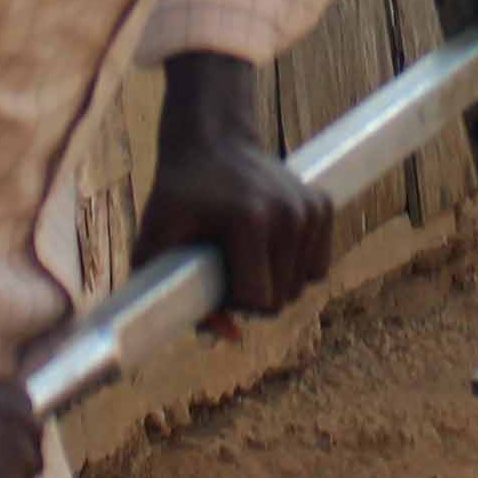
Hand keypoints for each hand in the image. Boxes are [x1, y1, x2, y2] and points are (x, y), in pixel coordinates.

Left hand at [139, 57, 329, 321]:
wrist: (211, 141)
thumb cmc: (176, 196)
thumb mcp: (155, 243)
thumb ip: (171, 296)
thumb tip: (231, 336)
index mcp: (249, 221)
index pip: (259, 301)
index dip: (234, 303)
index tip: (215, 281)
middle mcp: (288, 213)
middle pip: (284, 297)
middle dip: (256, 295)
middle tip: (229, 267)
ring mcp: (309, 207)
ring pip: (306, 283)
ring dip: (277, 280)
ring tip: (247, 254)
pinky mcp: (323, 203)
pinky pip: (318, 263)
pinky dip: (297, 264)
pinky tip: (270, 244)